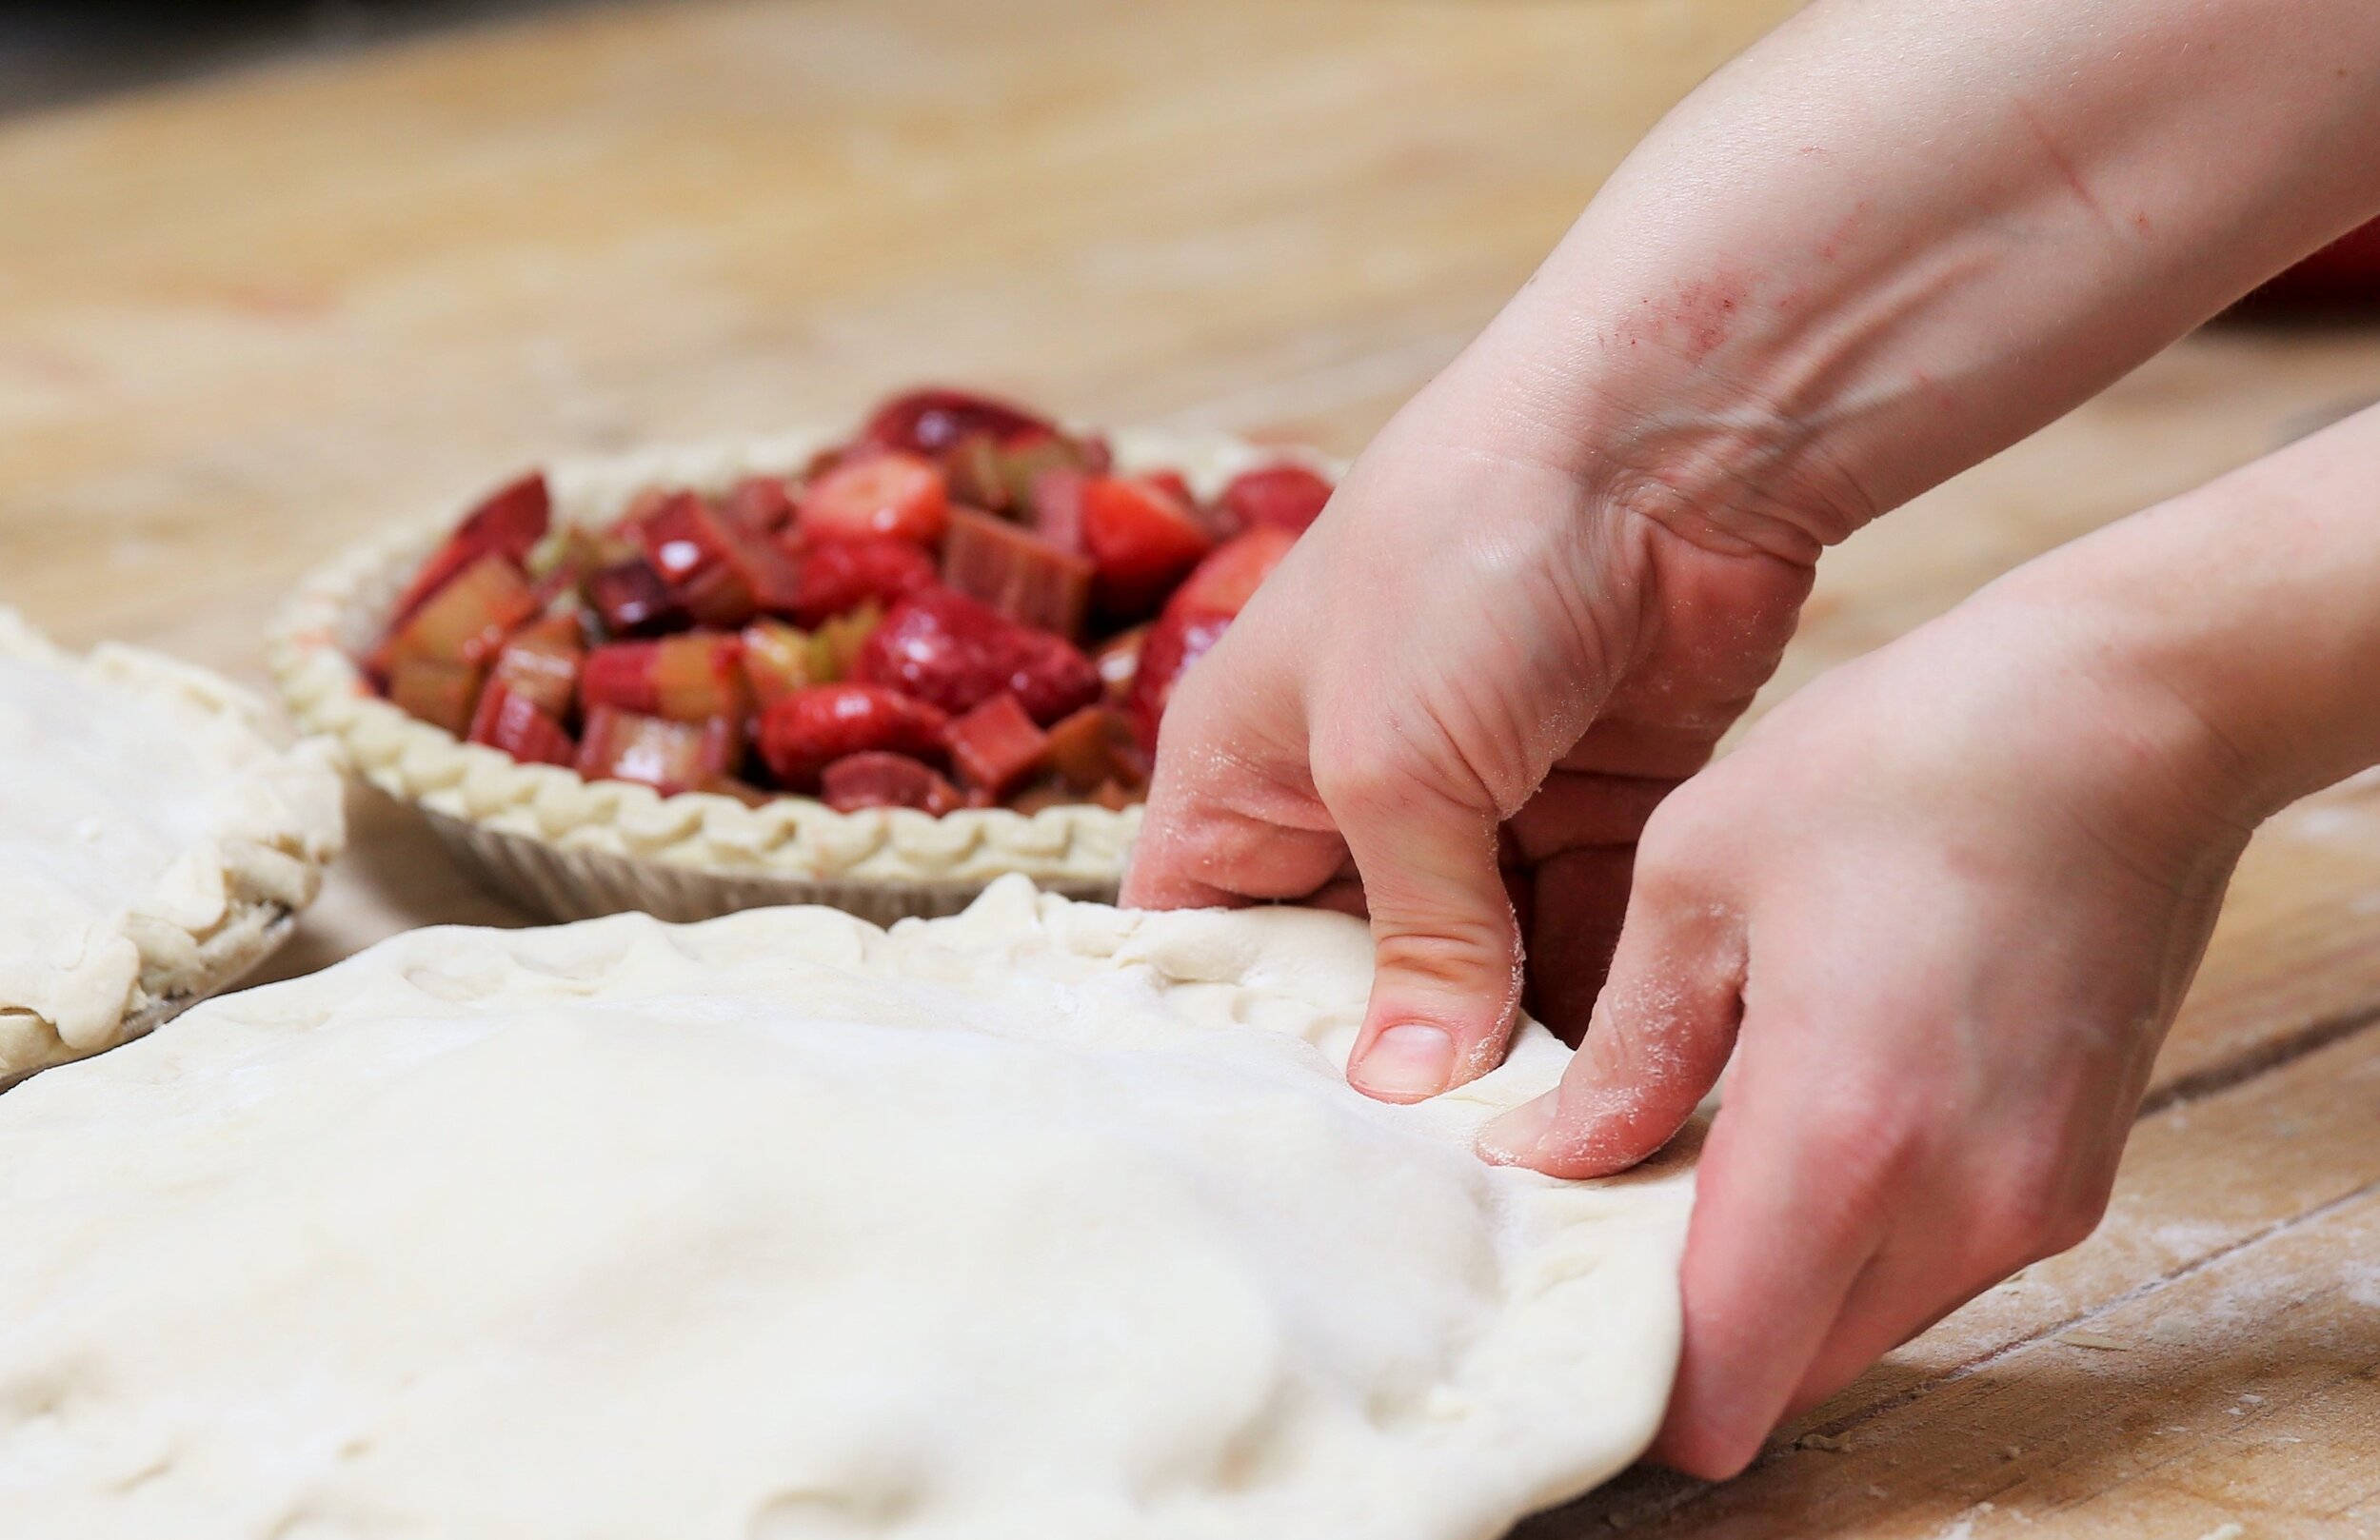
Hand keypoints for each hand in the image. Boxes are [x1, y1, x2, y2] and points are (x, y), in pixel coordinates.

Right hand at [1122, 367, 1816, 1097]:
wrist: (1660, 441)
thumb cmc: (1460, 561)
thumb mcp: (1396, 761)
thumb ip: (1411, 933)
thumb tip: (1411, 1090)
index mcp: (1243, 767)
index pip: (1200, 935)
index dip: (1229, 1038)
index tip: (1276, 1156)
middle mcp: (1348, 797)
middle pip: (1347, 975)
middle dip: (1386, 1069)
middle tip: (1423, 1191)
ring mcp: (1477, 805)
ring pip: (1476, 972)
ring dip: (1501, 1053)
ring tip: (1525, 1167)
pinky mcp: (1592, 808)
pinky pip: (1580, 939)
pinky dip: (1594, 1007)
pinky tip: (1607, 1096)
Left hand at [1476, 576, 2259, 1476]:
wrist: (2125, 713)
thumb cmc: (1905, 764)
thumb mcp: (1700, 878)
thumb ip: (1623, 1051)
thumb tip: (1545, 1157)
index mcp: (1842, 1134)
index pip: (1725, 1376)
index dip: (1635, 1375)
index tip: (1565, 1299)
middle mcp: (1953, 1206)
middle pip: (1787, 1372)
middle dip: (1690, 1328)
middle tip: (1605, 1215)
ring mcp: (2030, 1206)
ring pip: (1856, 1328)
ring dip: (1768, 1282)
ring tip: (1688, 1154)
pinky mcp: (2068, 1182)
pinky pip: (1924, 1270)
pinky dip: (1844, 1242)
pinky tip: (1790, 1127)